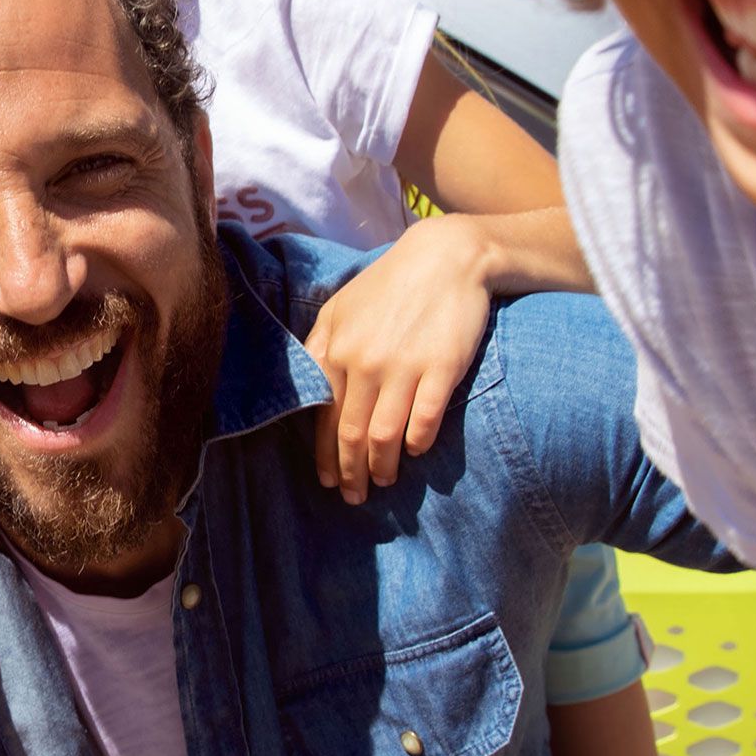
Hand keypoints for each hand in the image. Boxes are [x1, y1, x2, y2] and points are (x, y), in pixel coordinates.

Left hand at [304, 214, 498, 503]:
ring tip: (384, 482)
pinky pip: (424, 419)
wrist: (447, 257)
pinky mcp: (441, 368)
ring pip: (385, 434)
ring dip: (382, 466)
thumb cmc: (390, 284)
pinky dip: (417, 442)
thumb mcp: (342, 306)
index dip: (324, 455)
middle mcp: (364, 361)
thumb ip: (321, 346)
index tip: (327, 480)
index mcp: (336, 348)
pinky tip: (416, 451)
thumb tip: (309, 391)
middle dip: (350, 472)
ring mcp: (403, 366)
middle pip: (351, 433)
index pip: (323, 416)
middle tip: (354, 497)